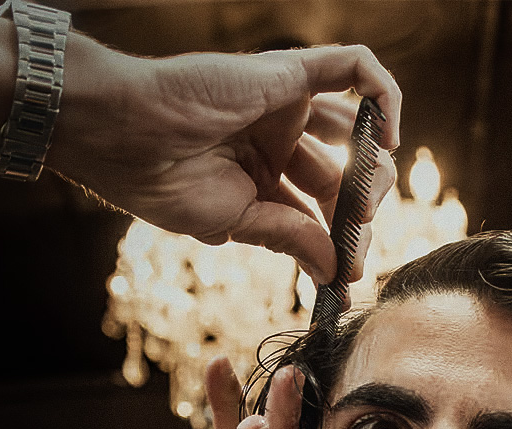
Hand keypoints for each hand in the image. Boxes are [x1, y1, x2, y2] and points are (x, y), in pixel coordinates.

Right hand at [46, 39, 400, 283]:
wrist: (122, 134)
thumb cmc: (162, 181)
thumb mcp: (236, 222)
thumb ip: (292, 238)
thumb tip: (336, 272)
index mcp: (262, 178)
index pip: (320, 210)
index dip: (341, 242)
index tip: (349, 278)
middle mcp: (279, 141)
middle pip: (345, 176)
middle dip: (358, 216)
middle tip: (356, 246)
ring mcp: (286, 105)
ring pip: (358, 131)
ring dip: (374, 171)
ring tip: (364, 205)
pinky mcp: (290, 73)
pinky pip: (354, 69)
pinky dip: (384, 95)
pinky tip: (388, 137)